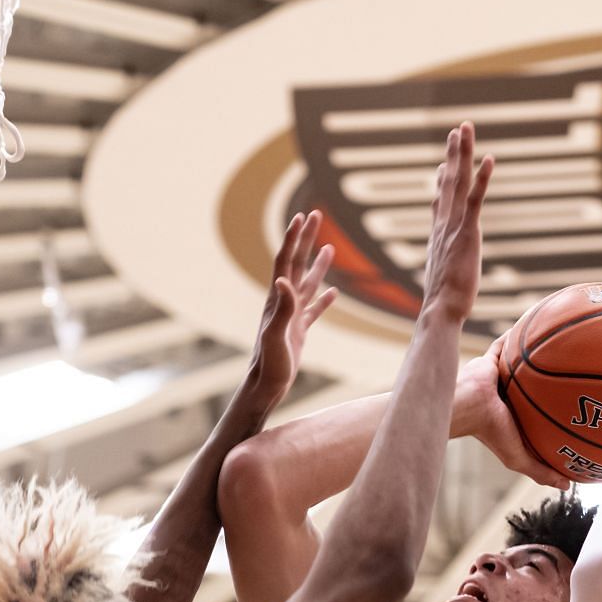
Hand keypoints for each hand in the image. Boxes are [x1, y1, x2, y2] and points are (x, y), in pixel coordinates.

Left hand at [245, 210, 337, 413]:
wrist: (267, 385)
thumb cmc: (270, 363)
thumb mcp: (276, 334)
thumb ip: (282, 307)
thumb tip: (284, 279)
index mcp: (277, 299)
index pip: (286, 261)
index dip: (293, 238)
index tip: (302, 216)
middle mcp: (284, 303)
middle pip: (297, 264)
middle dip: (306, 239)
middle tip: (316, 215)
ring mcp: (292, 316)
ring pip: (308, 284)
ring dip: (318, 265)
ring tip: (329, 246)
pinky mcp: (300, 331)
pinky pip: (315, 310)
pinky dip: (325, 299)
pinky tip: (335, 293)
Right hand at [419, 123, 493, 323]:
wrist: (440, 310)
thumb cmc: (444, 304)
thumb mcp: (445, 280)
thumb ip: (446, 269)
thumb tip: (444, 275)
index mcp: (439, 236)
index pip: (440, 201)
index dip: (441, 181)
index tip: (443, 163)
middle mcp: (443, 225)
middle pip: (448, 182)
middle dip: (452, 154)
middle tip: (456, 131)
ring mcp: (453, 226)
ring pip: (458, 181)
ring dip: (462, 153)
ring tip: (465, 129)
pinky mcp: (467, 232)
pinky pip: (475, 199)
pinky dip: (482, 178)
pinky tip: (489, 159)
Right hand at [452, 345, 570, 489]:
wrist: (464, 407)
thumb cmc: (488, 433)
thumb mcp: (519, 457)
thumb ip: (541, 471)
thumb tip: (568, 486)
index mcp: (512, 416)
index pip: (536, 413)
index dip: (553, 409)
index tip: (577, 407)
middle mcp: (507, 396)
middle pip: (532, 387)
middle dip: (550, 381)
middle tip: (577, 376)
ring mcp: (498, 377)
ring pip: (521, 365)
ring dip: (536, 356)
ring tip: (563, 345)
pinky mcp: (490, 360)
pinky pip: (506, 344)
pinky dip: (519, 335)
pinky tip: (538, 323)